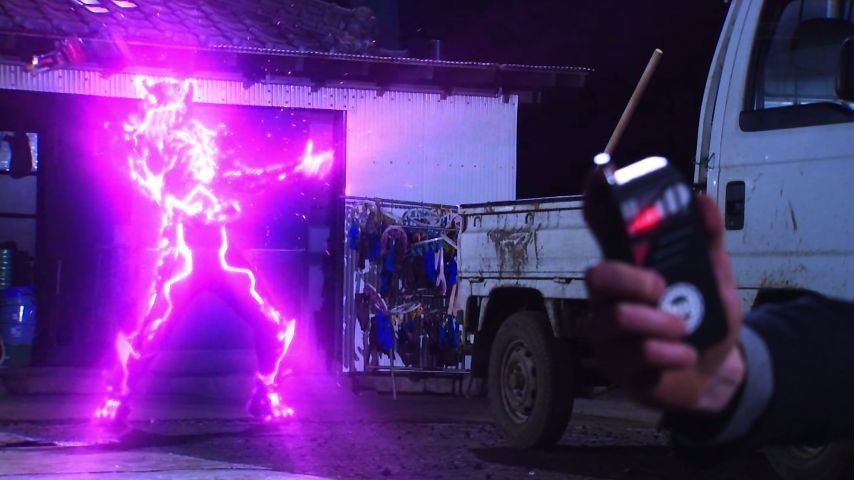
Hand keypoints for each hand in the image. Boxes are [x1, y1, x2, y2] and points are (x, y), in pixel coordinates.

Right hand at [585, 196, 744, 412]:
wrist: (711, 375)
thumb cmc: (702, 324)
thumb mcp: (716, 281)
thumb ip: (709, 242)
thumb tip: (703, 199)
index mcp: (629, 267)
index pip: (602, 229)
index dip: (597, 200)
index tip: (601, 173)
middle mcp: (610, 296)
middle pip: (597, 274)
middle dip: (632, 279)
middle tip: (661, 288)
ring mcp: (608, 331)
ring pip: (616, 317)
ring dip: (660, 323)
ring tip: (682, 330)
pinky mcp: (614, 365)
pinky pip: (634, 354)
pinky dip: (668, 354)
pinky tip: (682, 355)